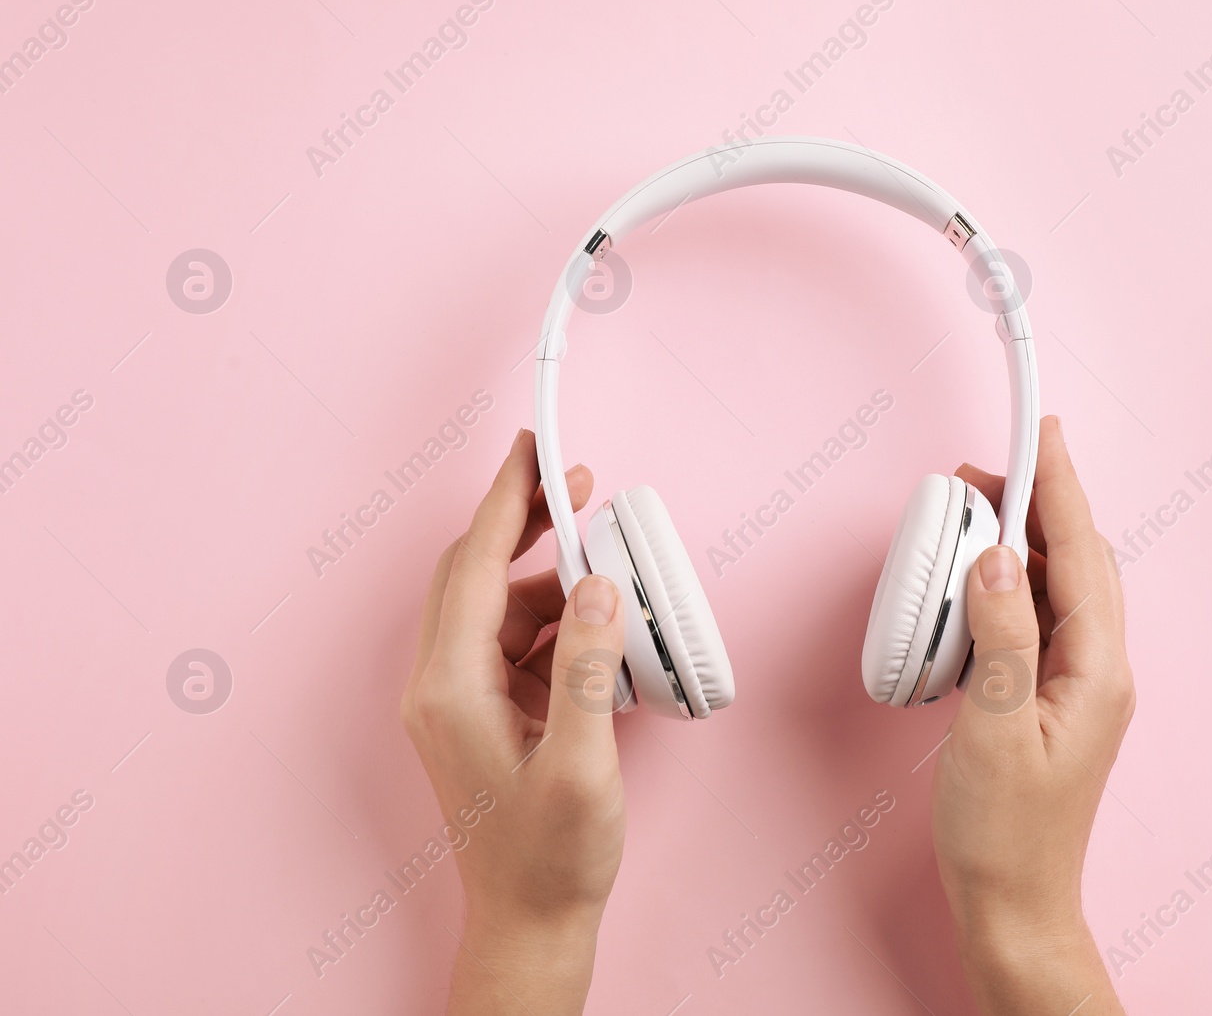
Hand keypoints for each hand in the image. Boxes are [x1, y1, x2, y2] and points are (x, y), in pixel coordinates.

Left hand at [402, 428, 626, 1014]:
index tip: (532, 450)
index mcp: (450, 688)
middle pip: (475, 573)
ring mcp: (460, 699)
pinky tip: (599, 625)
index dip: (505, 501)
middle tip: (578, 487)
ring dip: (550, 578)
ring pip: (498, 606)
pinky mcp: (485, 714)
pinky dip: (556, 622)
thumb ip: (589, 668)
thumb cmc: (550, 856)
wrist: (531, 921)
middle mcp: (442, 684)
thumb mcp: (583, 763)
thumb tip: (597, 587)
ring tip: (608, 564)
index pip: (472, 566)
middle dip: (525, 524)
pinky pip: (516, 643)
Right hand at [932, 416, 1133, 1015]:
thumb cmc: (1003, 830)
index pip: (1083, 554)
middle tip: (986, 469)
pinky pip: (1042, 618)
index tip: (1043, 432)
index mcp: (1098, 670)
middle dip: (1041, 503)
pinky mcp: (1054, 697)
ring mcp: (1080, 684)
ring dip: (1026, 541)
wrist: (1013, 902)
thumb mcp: (992, 728)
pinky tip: (984, 579)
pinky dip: (1015, 583)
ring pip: (1063, 586)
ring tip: (979, 511)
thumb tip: (998, 558)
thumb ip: (999, 637)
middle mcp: (1100, 669)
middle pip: (1081, 560)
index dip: (1061, 486)